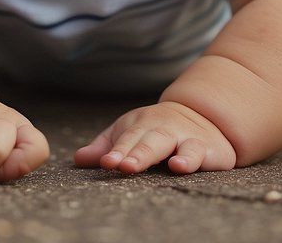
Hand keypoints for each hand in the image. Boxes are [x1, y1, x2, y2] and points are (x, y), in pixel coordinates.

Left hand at [73, 100, 236, 173]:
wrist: (204, 115)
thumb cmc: (157, 130)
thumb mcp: (131, 134)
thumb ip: (106, 147)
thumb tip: (78, 159)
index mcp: (137, 125)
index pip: (124, 139)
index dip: (115, 151)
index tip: (105, 163)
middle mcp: (158, 128)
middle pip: (142, 140)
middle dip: (130, 153)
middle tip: (119, 166)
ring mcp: (181, 136)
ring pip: (165, 143)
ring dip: (151, 153)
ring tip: (138, 166)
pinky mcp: (203, 147)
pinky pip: (195, 151)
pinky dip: (188, 158)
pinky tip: (179, 166)